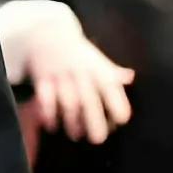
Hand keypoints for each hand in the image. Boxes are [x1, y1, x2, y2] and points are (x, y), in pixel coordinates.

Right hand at [15, 7, 136, 143]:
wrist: (46, 33)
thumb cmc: (77, 51)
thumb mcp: (97, 59)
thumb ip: (112, 71)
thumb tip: (130, 78)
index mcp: (98, 69)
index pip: (112, 90)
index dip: (118, 107)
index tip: (120, 121)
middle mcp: (81, 73)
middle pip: (90, 101)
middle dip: (95, 122)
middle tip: (98, 139)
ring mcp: (60, 75)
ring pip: (68, 102)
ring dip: (72, 121)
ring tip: (76, 135)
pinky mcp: (42, 78)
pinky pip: (45, 99)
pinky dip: (48, 114)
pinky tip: (51, 125)